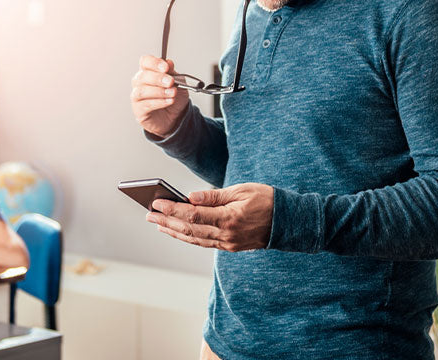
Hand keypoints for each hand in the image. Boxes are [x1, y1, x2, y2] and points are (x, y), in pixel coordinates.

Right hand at [131, 55, 189, 137]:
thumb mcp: (179, 83)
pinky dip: (159, 102)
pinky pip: (146, 105)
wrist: (176, 117)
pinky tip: (169, 101)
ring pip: (141, 91)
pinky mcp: (138, 110)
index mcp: (148, 72)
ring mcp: (137, 97)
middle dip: (158, 78)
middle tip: (171, 82)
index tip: (166, 67)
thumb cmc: (173, 98)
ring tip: (172, 93)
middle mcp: (140, 83)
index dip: (154, 63)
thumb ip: (173, 73)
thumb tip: (169, 62)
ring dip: (159, 91)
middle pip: (142, 76)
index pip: (145, 61)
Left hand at [146, 183, 273, 251]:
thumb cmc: (267, 199)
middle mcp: (226, 235)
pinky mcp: (230, 247)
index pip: (192, 214)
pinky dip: (188, 237)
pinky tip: (177, 231)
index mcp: (229, 218)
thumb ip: (214, 196)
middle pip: (189, 229)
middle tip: (149, 214)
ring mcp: (228, 244)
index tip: (156, 203)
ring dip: (173, 231)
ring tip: (157, 224)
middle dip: (166, 222)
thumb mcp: (241, 190)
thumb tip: (189, 197)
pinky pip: (203, 243)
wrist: (289, 222)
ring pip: (193, 239)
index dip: (172, 210)